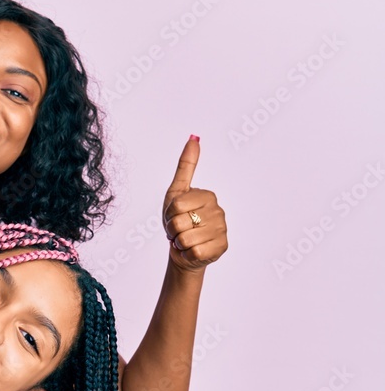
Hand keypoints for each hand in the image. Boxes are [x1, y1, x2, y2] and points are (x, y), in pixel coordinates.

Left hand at [162, 136, 228, 272]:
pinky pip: (194, 252)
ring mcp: (222, 230)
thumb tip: (194, 137)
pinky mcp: (222, 248)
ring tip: (185, 239)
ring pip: (185, 238)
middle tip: (179, 229)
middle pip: (179, 221)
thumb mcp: (176, 192)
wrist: (182, 249)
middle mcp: (219, 211)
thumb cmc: (178, 219)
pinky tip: (193, 250)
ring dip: (179, 242)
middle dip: (172, 229)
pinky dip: (187, 253)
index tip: (174, 215)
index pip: (176, 205)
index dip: (168, 213)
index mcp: (208, 195)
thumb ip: (185, 166)